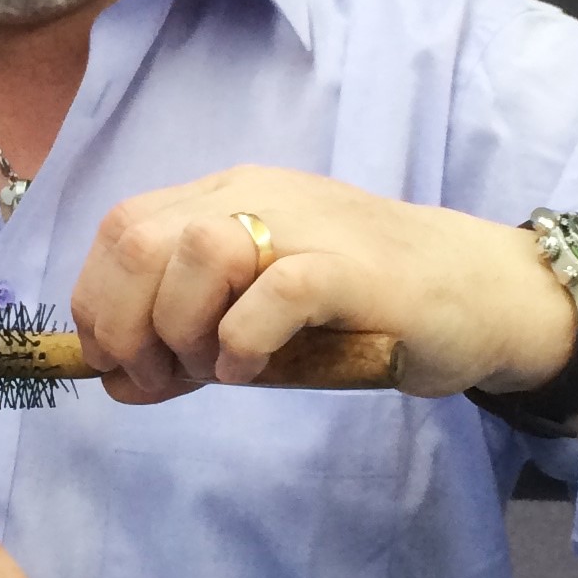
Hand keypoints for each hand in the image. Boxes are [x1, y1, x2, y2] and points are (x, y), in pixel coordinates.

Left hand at [69, 167, 577, 405]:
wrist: (479, 292)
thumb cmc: (360, 310)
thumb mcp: (256, 320)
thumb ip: (187, 341)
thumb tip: (115, 381)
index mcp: (226, 197)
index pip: (121, 230)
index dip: (99, 304)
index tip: (121, 366)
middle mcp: (256, 195)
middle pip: (139, 239)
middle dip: (127, 325)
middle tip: (163, 378)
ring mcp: (307, 226)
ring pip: (197, 252)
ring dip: (184, 330)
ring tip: (214, 370)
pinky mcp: (354, 268)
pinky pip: (276, 292)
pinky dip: (245, 341)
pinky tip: (251, 370)